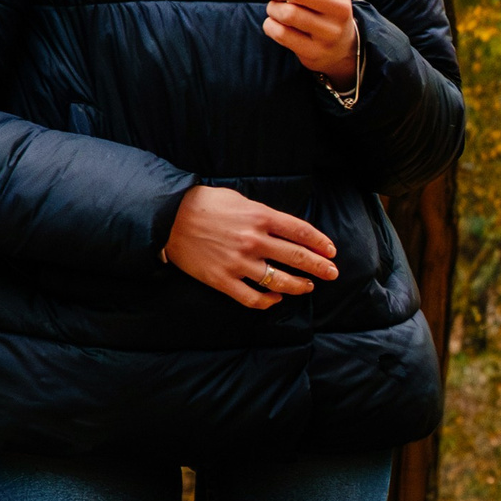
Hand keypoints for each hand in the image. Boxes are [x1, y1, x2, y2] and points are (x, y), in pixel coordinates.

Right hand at [165, 184, 338, 310]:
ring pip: (280, 281)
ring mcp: (239, 263)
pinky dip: (268, 300)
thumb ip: (264, 215)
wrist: (168, 218)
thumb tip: (286, 229)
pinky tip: (276, 297)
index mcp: (260, 217)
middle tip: (332, 273)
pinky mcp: (223, 280)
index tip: (331, 251)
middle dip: (320, 267)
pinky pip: (252, 297)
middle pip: (297, 257)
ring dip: (299, 286)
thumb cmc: (205, 204)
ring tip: (308, 286)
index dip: (321, 243)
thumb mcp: (240, 200)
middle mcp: (254, 241)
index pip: (301, 232)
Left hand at [255, 0, 359, 81]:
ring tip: (275, 9)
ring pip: (288, 13)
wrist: (342, 47)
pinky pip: (282, 34)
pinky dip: (270, 26)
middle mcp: (339, 8)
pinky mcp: (316, 51)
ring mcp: (329, 32)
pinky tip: (276, 24)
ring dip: (272, 8)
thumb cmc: (321, 8)